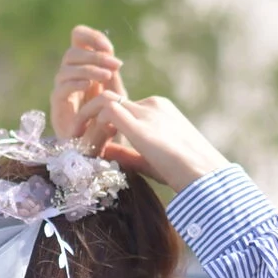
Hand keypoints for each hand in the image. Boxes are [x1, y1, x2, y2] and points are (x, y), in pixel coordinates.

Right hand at [52, 25, 124, 142]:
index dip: (90, 37)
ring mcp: (63, 92)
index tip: (108, 47)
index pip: (78, 40)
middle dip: (94, 55)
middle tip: (114, 64)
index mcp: (84, 67)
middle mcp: (70, 77)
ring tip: (106, 76)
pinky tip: (90, 86)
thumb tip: (110, 53)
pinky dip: (76, 83)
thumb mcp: (116, 95)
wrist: (101, 149)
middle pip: (72, 52)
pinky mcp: (59, 108)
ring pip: (66, 68)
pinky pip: (61, 89)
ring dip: (88, 68)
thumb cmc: (110, 121)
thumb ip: (111, 74)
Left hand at [76, 90, 228, 191]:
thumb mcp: (150, 160)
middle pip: (111, 101)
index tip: (90, 139)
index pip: (123, 107)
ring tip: (73, 138)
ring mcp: (146, 111)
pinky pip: (105, 112)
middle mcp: (152, 105)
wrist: (204, 175)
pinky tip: (83, 141)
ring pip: (105, 102)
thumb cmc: (185, 174)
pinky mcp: (139, 123)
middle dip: (89, 117)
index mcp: (160, 111)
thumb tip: (103, 151)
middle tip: (73, 136)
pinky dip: (91, 124)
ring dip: (86, 118)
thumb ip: (126, 153)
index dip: (103, 121)